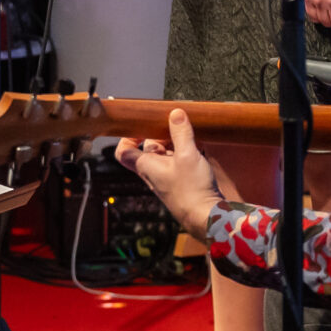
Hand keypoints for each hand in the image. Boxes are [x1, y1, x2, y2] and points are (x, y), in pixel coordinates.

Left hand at [114, 108, 222, 234]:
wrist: (206, 216)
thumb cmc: (191, 190)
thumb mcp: (187, 155)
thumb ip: (181, 133)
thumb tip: (175, 114)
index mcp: (146, 165)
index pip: (124, 151)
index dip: (127, 137)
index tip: (139, 125)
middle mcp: (153, 172)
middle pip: (150, 147)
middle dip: (162, 133)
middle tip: (176, 123)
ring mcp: (167, 177)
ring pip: (167, 153)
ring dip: (177, 142)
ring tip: (192, 132)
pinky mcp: (181, 181)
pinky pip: (179, 161)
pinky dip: (186, 152)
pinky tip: (200, 147)